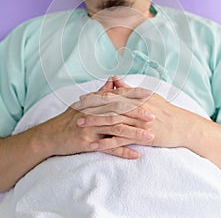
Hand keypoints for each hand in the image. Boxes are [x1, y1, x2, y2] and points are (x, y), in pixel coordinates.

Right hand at [38, 77, 154, 158]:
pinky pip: (108, 148)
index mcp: (95, 102)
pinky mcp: (88, 143)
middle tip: (154, 116)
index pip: (118, 97)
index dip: (134, 96)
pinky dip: (122, 151)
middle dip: (138, 114)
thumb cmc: (70, 117)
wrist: (51, 134)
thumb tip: (113, 80)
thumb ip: (101, 91)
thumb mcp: (85, 102)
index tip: (150, 95)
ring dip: (134, 134)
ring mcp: (91, 128)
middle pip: (119, 112)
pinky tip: (135, 154)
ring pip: (116, 130)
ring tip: (150, 137)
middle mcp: (94, 113)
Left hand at [76, 77, 201, 150]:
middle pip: (108, 106)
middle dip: (90, 107)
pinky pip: (120, 140)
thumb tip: (116, 81)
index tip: (82, 98)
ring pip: (111, 121)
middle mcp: (134, 108)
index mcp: (135, 98)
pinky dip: (106, 142)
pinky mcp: (140, 136)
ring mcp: (137, 122)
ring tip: (79, 124)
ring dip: (94, 122)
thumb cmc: (165, 110)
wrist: (182, 126)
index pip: (112, 95)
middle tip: (74, 109)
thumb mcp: (148, 96)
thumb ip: (130, 90)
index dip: (95, 96)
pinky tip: (94, 145)